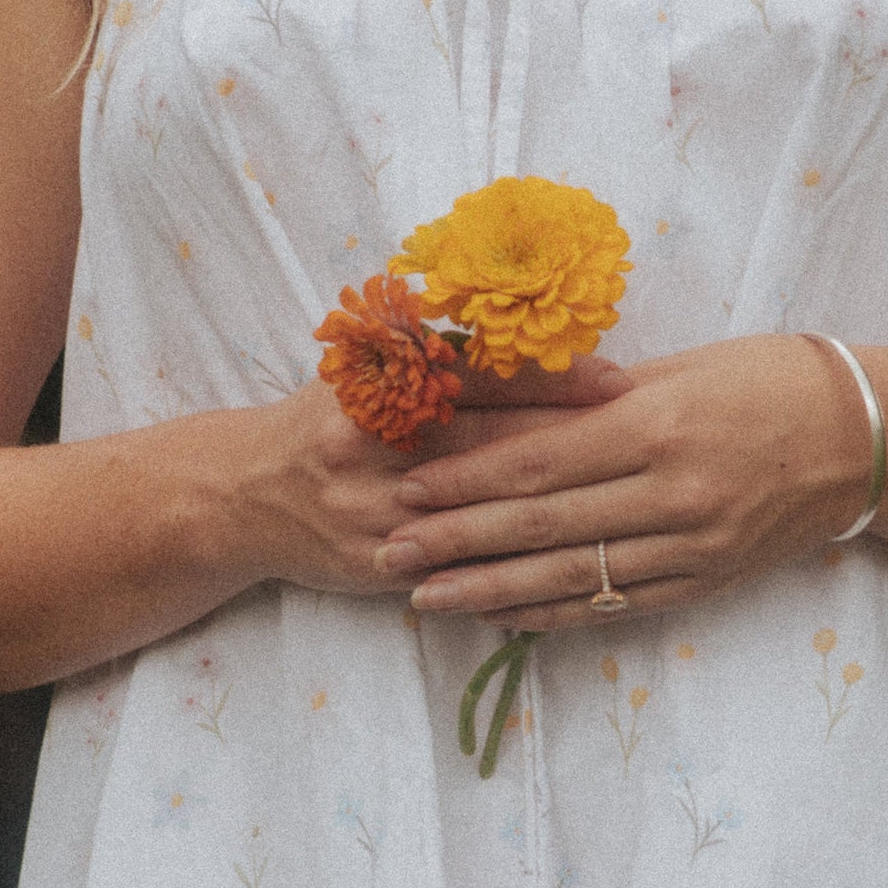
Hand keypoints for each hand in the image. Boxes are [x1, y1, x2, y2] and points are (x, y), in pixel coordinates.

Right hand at [240, 349, 631, 597]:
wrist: (239, 497)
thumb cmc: (322, 423)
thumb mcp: (363, 370)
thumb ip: (431, 350)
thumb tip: (525, 320)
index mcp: (373, 381)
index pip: (479, 373)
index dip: (553, 378)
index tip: (620, 382)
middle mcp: (369, 441)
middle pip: (490, 442)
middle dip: (572, 443)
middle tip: (648, 441)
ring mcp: (370, 509)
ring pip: (480, 510)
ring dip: (557, 507)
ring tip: (626, 499)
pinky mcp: (373, 564)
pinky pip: (457, 567)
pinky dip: (514, 566)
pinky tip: (575, 564)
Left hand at [369, 334, 873, 627]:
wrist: (868, 437)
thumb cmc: (771, 380)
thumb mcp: (682, 368)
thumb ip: (594, 398)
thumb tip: (501, 411)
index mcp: (658, 424)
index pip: (540, 460)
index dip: (464, 480)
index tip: (403, 488)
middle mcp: (673, 491)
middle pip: (543, 524)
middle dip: (456, 541)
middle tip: (387, 552)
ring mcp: (692, 545)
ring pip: (572, 575)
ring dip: (490, 589)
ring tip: (424, 598)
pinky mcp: (706, 581)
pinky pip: (614, 603)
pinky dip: (552, 611)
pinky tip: (500, 614)